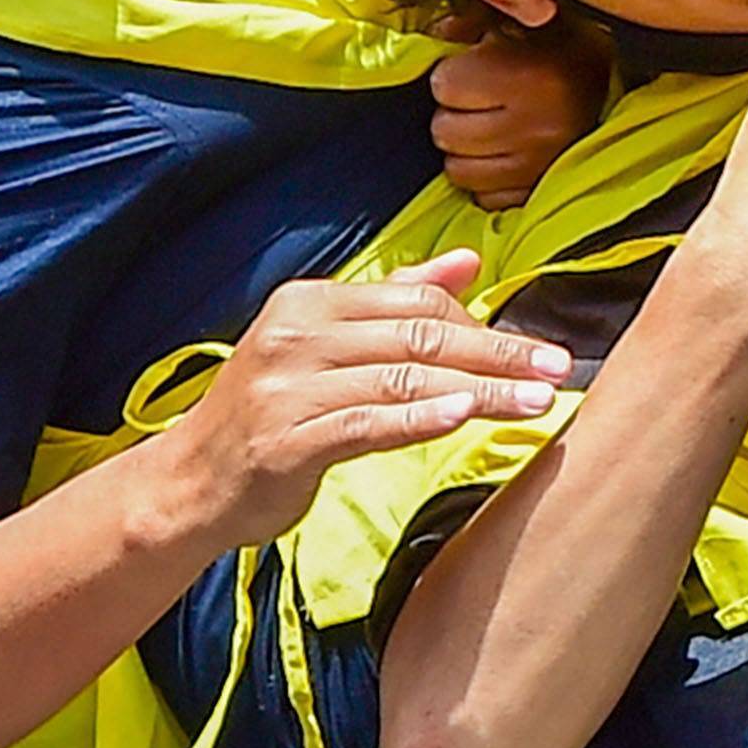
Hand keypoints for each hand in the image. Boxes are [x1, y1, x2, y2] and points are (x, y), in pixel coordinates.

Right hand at [152, 258, 566, 556]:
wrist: (190, 484)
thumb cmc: (272, 414)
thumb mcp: (326, 347)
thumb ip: (396, 303)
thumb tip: (468, 263)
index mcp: (310, 302)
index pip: (415, 304)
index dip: (483, 324)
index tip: (540, 349)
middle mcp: (296, 335)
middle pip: (418, 337)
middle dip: (497, 353)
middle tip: (557, 369)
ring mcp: (286, 388)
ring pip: (402, 380)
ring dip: (479, 390)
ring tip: (534, 401)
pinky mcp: (285, 441)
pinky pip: (365, 423)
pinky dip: (419, 418)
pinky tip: (464, 416)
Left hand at [429, 21, 606, 209]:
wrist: (622, 91)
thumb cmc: (568, 48)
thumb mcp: (528, 18)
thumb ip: (476, 18)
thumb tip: (438, 33)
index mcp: (533, 77)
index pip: (446, 84)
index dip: (452, 72)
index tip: (471, 67)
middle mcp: (535, 128)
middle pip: (445, 131)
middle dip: (453, 112)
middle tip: (476, 99)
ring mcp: (537, 169)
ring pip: (458, 170)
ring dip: (465, 148)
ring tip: (488, 125)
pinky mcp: (538, 195)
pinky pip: (483, 197)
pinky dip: (485, 178)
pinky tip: (503, 152)